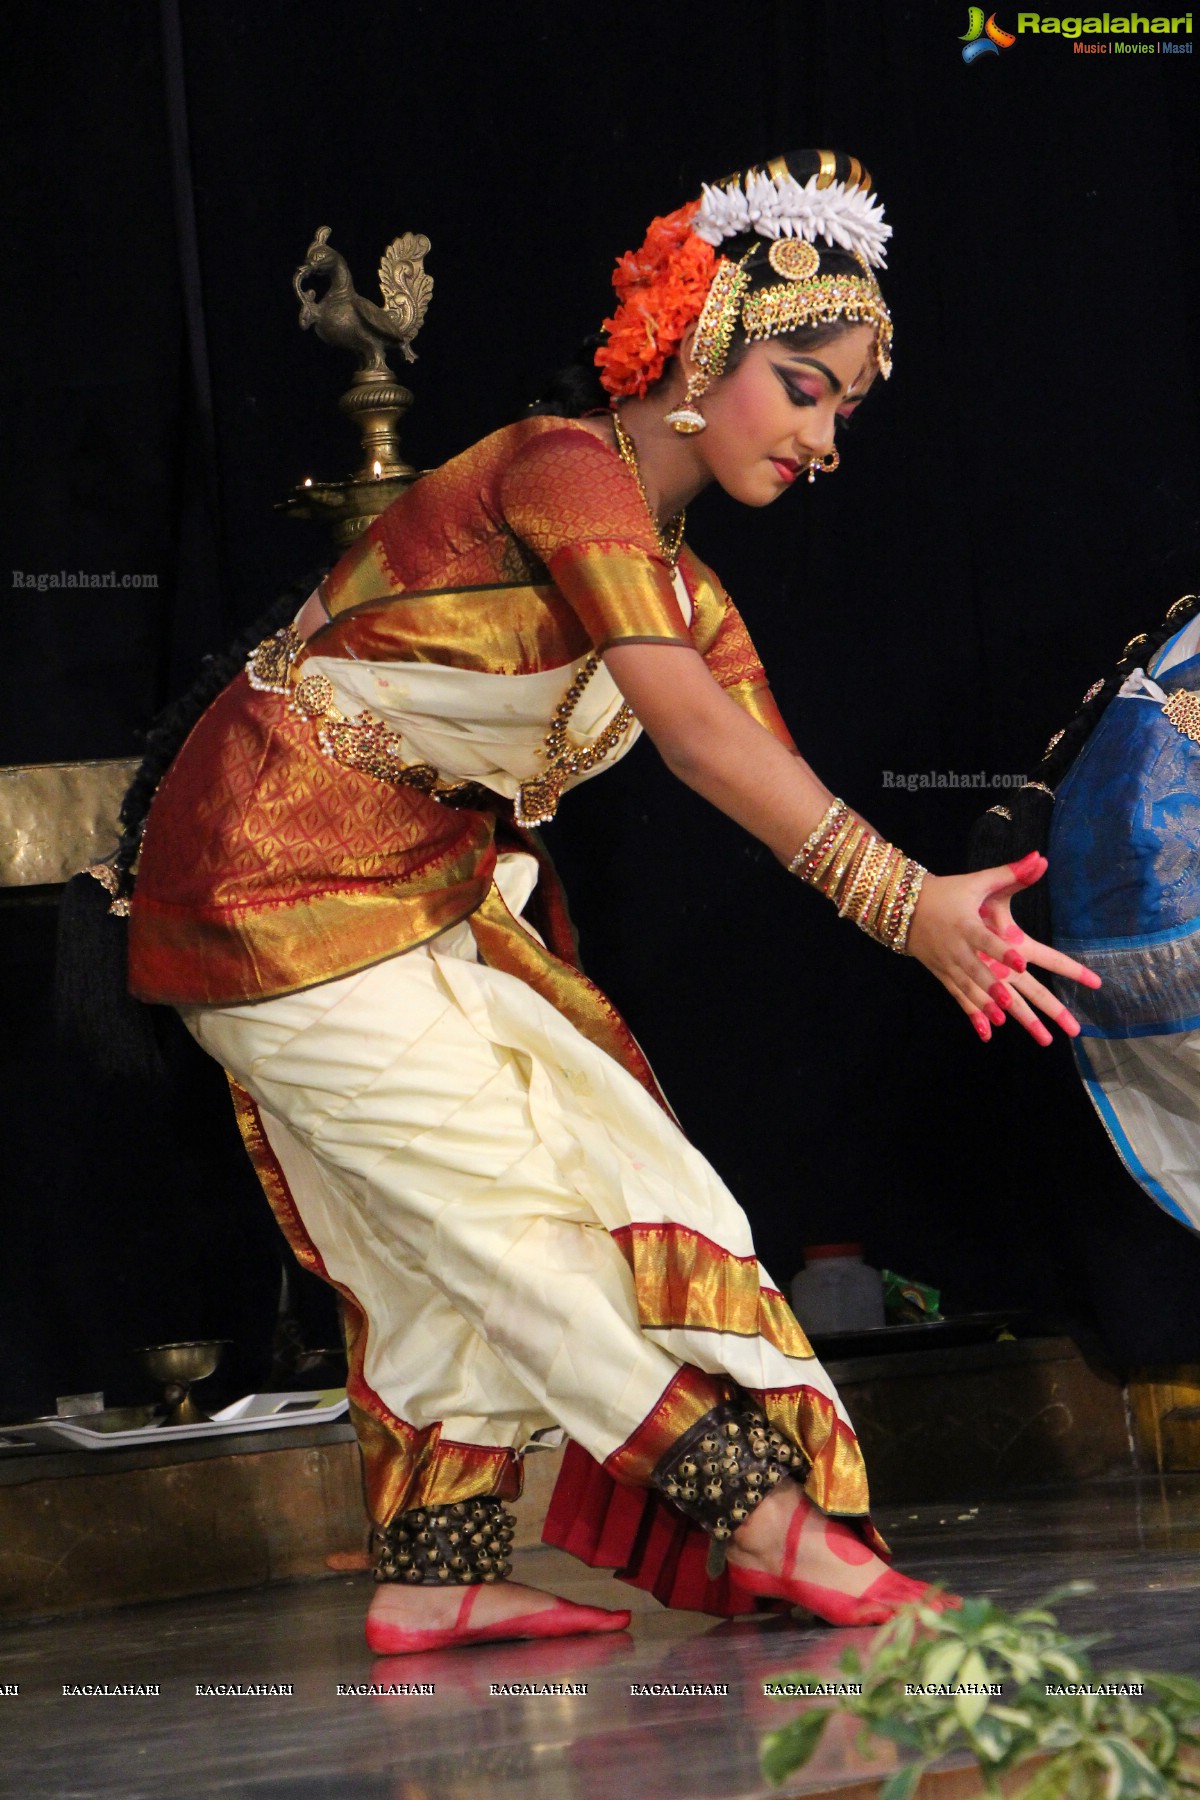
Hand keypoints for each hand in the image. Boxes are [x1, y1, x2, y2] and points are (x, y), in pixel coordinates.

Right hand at [905, 852, 1100, 1044]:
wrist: (902, 906)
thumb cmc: (947, 892)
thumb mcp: (977, 881)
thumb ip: (1011, 873)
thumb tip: (1041, 858)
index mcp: (966, 925)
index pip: (986, 940)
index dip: (1002, 951)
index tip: (1020, 961)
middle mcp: (957, 948)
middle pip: (978, 971)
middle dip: (994, 988)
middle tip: (1009, 1001)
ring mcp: (948, 965)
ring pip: (969, 988)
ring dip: (984, 1004)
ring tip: (1003, 1019)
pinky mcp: (944, 975)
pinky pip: (958, 997)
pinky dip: (972, 1014)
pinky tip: (987, 1033)